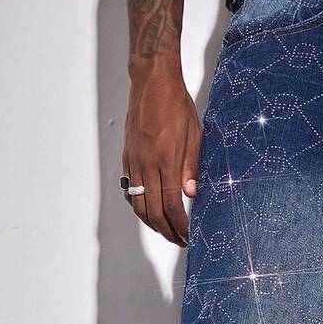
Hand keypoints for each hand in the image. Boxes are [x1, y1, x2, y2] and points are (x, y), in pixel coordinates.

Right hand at [122, 62, 201, 246]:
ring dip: (152, 223)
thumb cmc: (177, 105)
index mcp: (166, 160)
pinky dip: (139, 206)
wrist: (152, 83)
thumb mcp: (195, 135)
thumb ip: (192, 167)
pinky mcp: (128, 158)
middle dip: (167, 231)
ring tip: (166, 230)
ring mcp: (134, 162)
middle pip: (153, 211)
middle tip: (179, 240)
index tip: (189, 236)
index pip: (172, 205)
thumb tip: (191, 195)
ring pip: (138, 204)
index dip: (181, 225)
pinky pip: (131, 190)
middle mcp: (147, 164)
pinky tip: (149, 211)